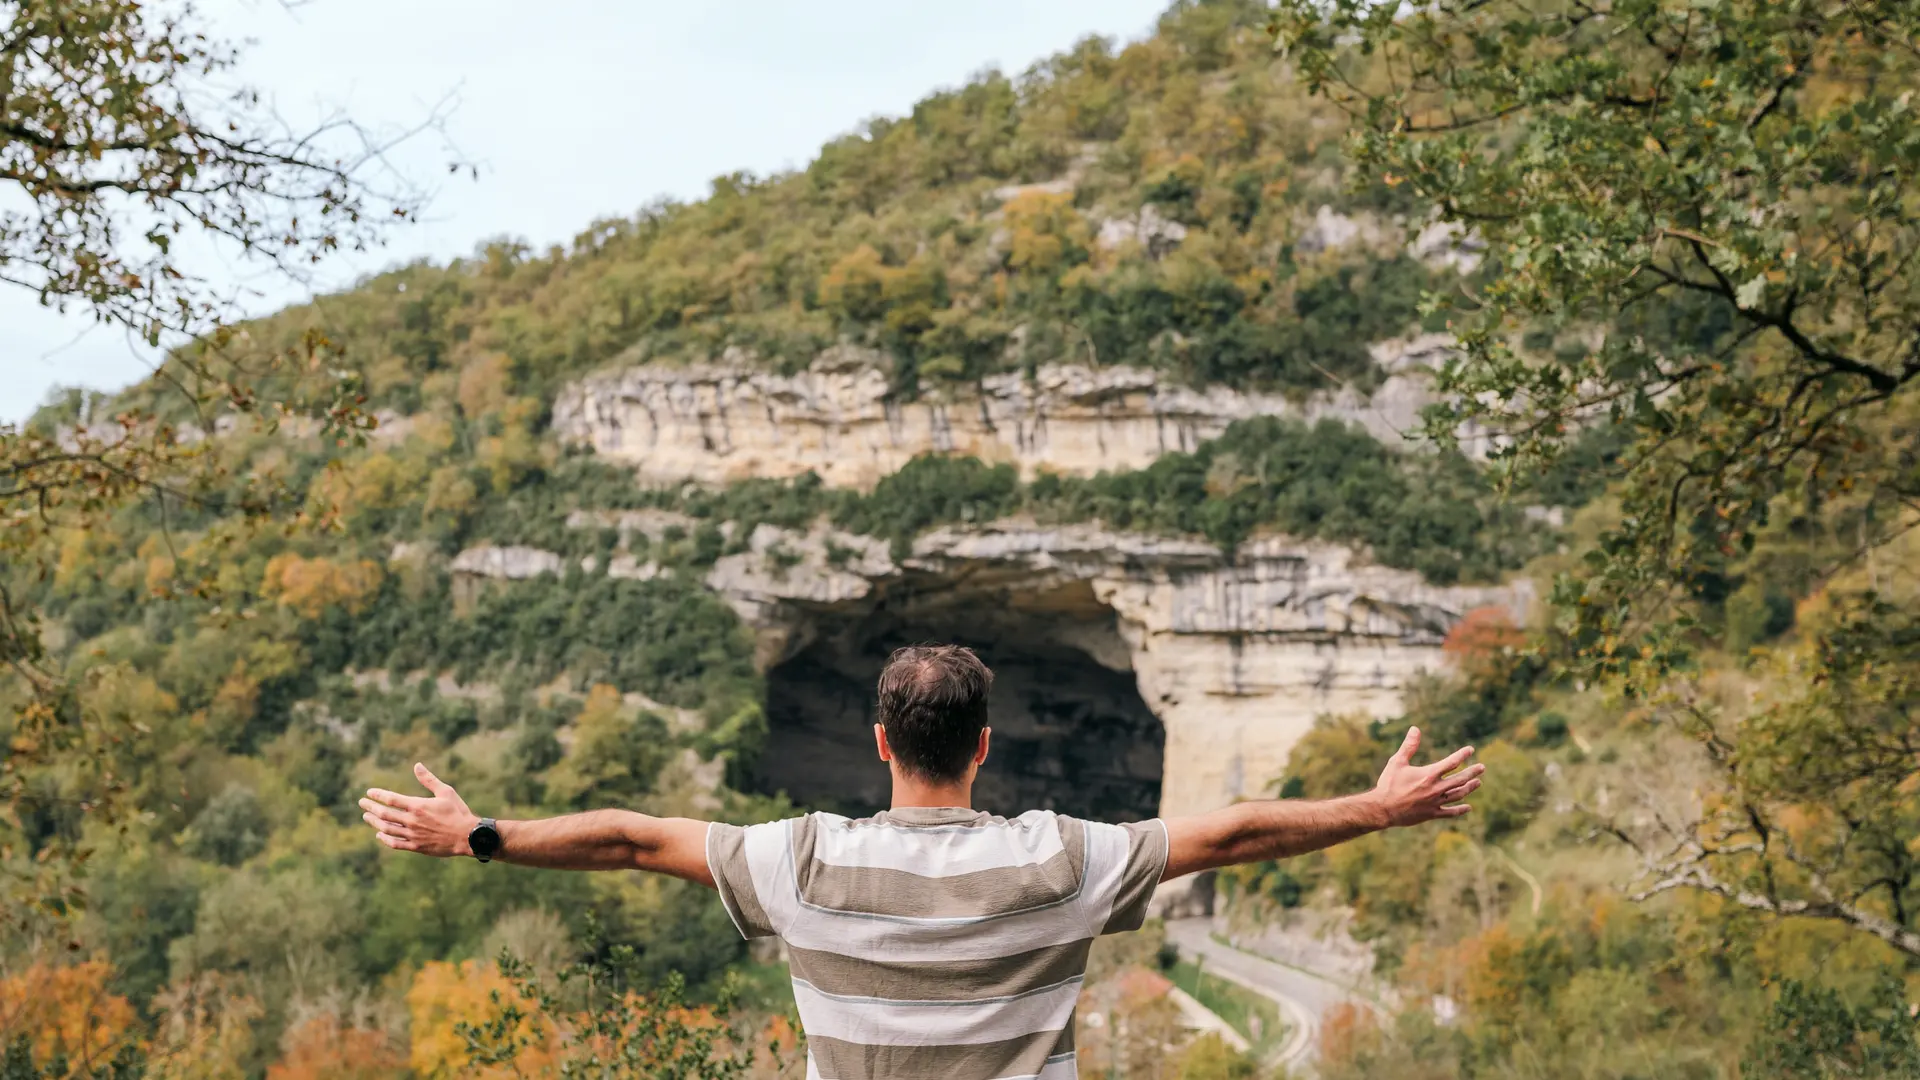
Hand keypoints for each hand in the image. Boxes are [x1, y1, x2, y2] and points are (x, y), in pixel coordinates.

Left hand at [359, 763, 479, 856]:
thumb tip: (417, 766)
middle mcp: (412, 821)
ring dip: (374, 822)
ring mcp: (412, 835)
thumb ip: (429, 779)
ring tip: (367, 817)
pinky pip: (395, 843)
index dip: (378, 795)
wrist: (467, 836)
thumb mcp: (446, 792)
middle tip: (362, 803)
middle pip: (384, 814)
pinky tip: (380, 834)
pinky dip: (385, 839)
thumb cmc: (458, 812)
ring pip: (387, 829)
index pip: (391, 799)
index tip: (369, 792)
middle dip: (371, 807)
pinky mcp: (416, 846)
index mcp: (418, 806)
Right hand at [1368, 727, 1482, 827]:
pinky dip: (1460, 810)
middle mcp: (1435, 788)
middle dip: (1472, 772)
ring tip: (1478, 783)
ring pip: (1458, 795)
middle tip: (1482, 768)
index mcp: (1429, 774)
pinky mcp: (1432, 813)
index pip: (1452, 762)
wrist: (1383, 809)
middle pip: (1460, 779)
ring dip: (1469, 788)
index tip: (1471, 749)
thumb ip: (1408, 746)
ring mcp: (1435, 802)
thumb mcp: (1397, 762)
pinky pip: (1450, 812)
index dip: (1463, 755)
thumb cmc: (1388, 783)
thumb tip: (1415, 729)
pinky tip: (1468, 807)